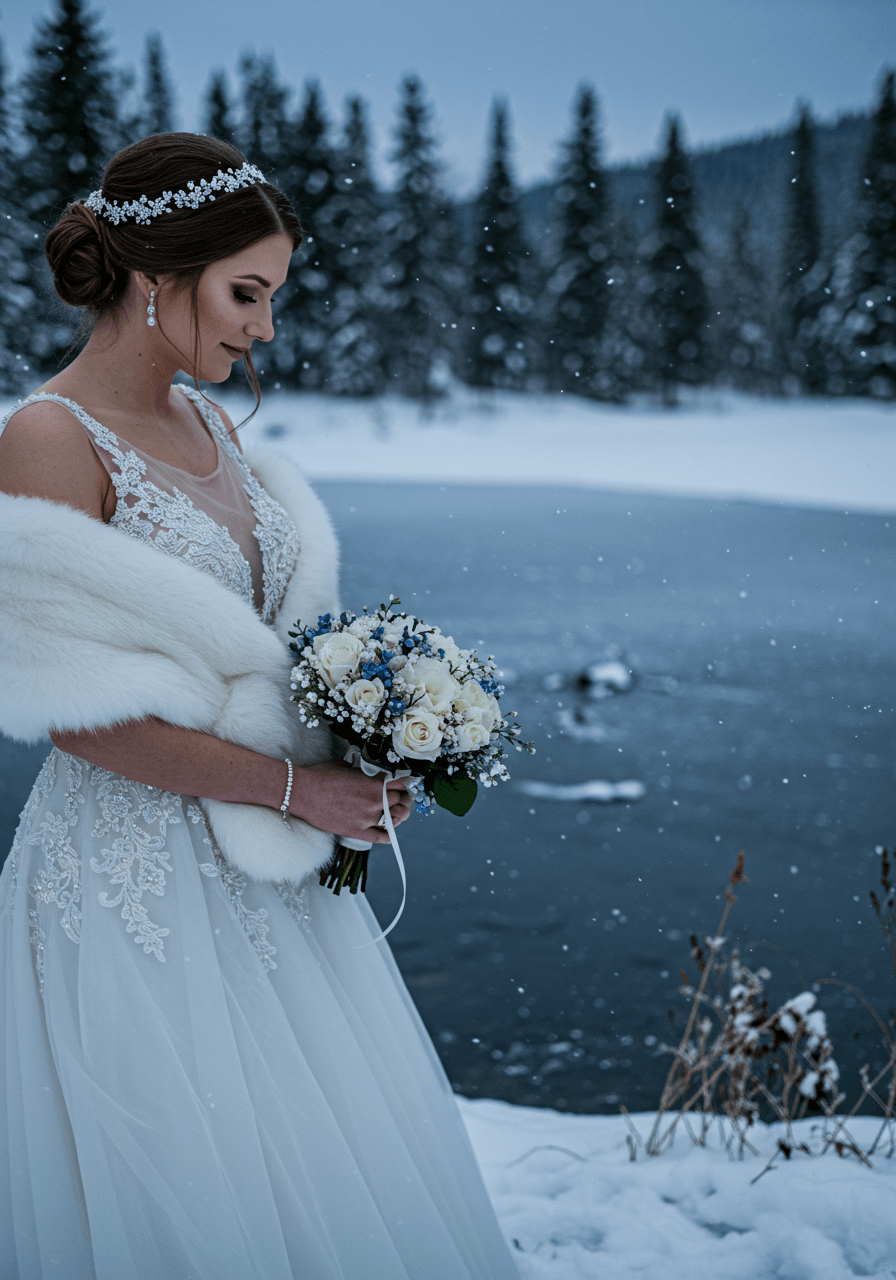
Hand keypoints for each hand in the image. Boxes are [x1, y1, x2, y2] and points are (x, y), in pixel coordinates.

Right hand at [289, 759, 411, 842]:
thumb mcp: (346, 767)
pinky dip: (388, 835)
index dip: (405, 784)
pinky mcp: (358, 831)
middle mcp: (376, 800)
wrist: (303, 793)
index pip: (401, 784)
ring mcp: (368, 817)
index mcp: (375, 782)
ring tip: (397, 814)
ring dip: (399, 816)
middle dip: (403, 799)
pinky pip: (380, 837)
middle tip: (401, 799)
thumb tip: (365, 769)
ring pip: (395, 819)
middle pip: (401, 801)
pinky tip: (390, 833)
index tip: (405, 785)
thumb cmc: (321, 776)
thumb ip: (361, 770)